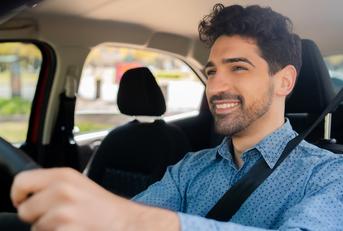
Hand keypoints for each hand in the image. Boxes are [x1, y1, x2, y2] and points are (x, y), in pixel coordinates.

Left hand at [11, 168, 179, 230]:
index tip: (23, 201)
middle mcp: (61, 192)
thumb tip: (27, 192)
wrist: (124, 223)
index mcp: (64, 176)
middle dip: (37, 216)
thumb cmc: (104, 207)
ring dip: (49, 229)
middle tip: (59, 215)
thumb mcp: (78, 184)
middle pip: (25, 210)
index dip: (19, 194)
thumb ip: (53, 184)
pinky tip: (75, 229)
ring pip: (35, 228)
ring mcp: (63, 214)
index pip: (21, 181)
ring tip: (72, 223)